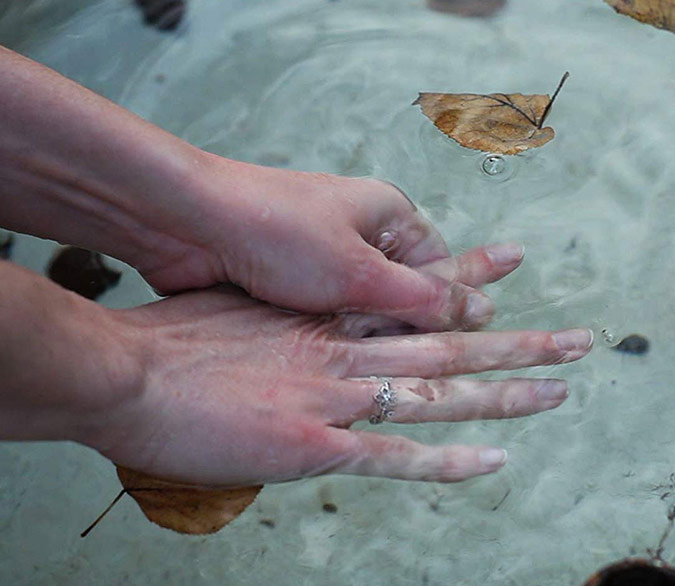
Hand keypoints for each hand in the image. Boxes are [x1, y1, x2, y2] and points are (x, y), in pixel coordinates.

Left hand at [0, 49, 513, 329]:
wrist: (184, 224)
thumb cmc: (278, 232)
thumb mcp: (362, 272)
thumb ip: (424, 298)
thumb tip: (483, 313)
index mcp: (387, 214)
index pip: (440, 268)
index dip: (448, 311)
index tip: (449, 352)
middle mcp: (359, 233)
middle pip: (402, 292)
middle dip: (404, 328)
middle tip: (407, 369)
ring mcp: (320, 258)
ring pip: (361, 310)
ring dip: (364, 336)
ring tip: (369, 372)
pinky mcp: (286, 281)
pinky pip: (324, 316)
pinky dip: (329, 338)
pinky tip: (329, 367)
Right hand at [87, 287, 592, 486]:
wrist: (128, 373)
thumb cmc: (176, 342)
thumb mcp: (246, 313)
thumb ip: (292, 326)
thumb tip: (314, 330)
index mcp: (328, 315)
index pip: (415, 289)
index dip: (467, 271)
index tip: (510, 256)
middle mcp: (346, 349)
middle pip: (449, 339)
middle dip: (519, 338)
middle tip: (578, 336)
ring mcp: (336, 397)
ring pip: (440, 390)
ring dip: (505, 392)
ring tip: (560, 387)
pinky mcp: (316, 445)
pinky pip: (397, 457)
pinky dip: (448, 461)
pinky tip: (494, 460)